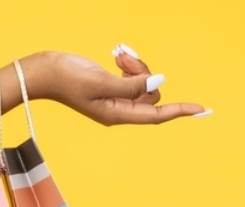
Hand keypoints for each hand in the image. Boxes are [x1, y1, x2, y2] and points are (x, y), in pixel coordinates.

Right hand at [22, 49, 209, 125]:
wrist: (41, 72)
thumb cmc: (67, 78)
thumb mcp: (101, 81)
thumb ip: (132, 84)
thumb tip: (159, 82)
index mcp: (117, 115)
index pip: (157, 114)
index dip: (180, 111)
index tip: (203, 109)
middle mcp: (119, 111)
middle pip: (150, 92)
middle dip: (143, 71)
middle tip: (122, 57)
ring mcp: (115, 100)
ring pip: (142, 82)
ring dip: (134, 65)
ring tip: (117, 53)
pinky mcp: (110, 88)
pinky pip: (132, 77)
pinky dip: (128, 64)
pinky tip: (116, 55)